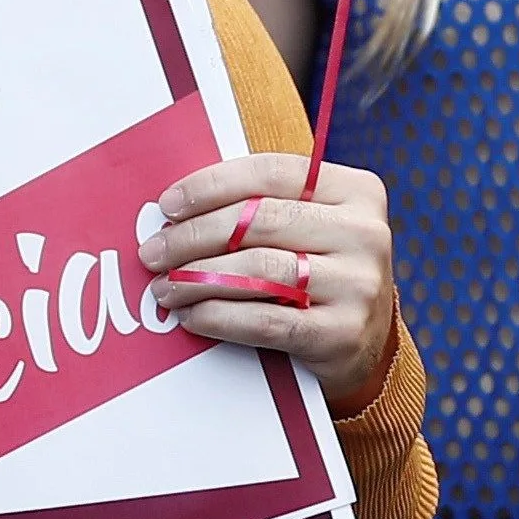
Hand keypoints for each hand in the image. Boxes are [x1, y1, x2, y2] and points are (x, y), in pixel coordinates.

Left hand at [140, 154, 398, 412]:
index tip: (168, 204)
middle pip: (259, 221)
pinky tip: (191, 316)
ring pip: (258, 271)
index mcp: (357, 191)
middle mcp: (365, 233)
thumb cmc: (319, 274)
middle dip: (194, 236)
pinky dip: (218, 317)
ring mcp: (358, 284)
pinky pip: (264, 321)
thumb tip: (178, 208)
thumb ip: (261, 207)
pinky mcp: (342, 333)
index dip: (212, 185)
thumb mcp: (309, 228)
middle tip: (153, 251)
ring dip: (197, 279)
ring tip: (165, 287)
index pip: (271, 172)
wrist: (365, 346)